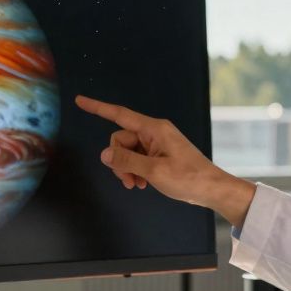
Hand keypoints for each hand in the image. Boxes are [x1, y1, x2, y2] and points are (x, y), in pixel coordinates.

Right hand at [75, 94, 255, 225]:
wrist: (211, 189)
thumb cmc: (188, 178)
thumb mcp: (153, 171)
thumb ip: (126, 161)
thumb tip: (104, 154)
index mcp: (154, 129)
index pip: (119, 115)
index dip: (98, 108)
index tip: (80, 101)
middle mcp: (154, 132)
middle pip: (120, 140)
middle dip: (119, 161)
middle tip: (128, 181)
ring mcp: (156, 143)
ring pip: (127, 152)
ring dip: (127, 169)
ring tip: (136, 185)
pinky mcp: (159, 154)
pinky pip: (137, 158)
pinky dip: (135, 170)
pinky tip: (141, 184)